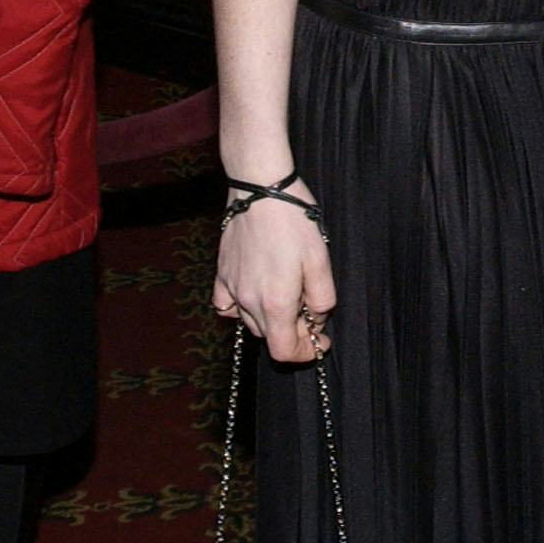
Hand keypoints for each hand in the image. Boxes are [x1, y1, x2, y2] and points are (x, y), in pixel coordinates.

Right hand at [214, 184, 336, 362]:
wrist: (260, 189)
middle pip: (269, 338)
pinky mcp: (221, 274)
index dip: (305, 353)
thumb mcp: (321, 261)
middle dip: (293, 333)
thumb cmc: (294, 222)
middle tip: (310, 311)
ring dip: (271, 320)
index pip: (284, 351)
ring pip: (251, 323)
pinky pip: (226, 306)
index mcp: (275, 303)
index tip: (320, 341)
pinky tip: (256, 294)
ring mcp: (231, 288)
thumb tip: (316, 319)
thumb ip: (322, 299)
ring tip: (288, 295)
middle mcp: (248, 302)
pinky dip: (242, 309)